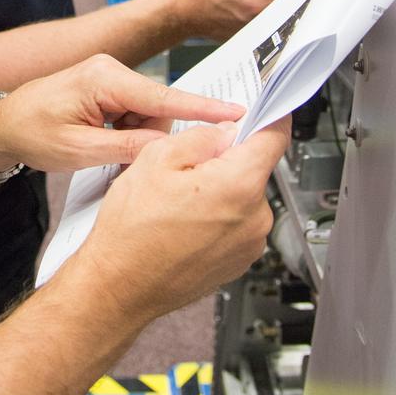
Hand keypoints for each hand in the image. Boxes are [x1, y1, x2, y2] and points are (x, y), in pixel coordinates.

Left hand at [0, 54, 246, 173]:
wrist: (1, 126)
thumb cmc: (29, 132)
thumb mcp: (80, 151)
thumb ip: (128, 149)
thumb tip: (167, 149)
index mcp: (105, 79)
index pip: (165, 98)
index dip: (202, 110)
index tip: (235, 114)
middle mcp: (111, 70)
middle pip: (158, 111)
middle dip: (146, 139)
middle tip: (114, 155)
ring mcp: (110, 77)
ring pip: (148, 116)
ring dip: (133, 138)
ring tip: (98, 147)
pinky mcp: (108, 88)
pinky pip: (135, 114)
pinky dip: (125, 133)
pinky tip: (100, 141)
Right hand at [82, 116, 289, 319]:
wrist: (120, 286)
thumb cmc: (132, 232)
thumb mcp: (155, 160)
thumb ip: (200, 137)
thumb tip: (225, 131)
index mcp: (239, 185)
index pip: (275, 136)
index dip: (270, 115)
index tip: (267, 108)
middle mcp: (254, 217)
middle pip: (254, 168)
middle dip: (226, 160)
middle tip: (185, 167)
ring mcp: (249, 244)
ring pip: (243, 197)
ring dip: (219, 191)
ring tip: (177, 203)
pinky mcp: (238, 261)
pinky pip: (235, 224)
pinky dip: (215, 217)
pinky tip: (182, 224)